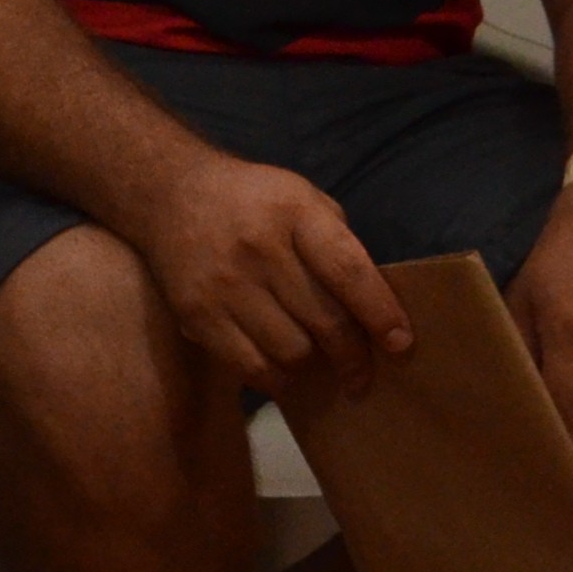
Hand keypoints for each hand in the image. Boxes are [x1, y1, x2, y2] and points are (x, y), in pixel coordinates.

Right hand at [125, 152, 412, 397]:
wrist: (172, 193)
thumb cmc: (253, 200)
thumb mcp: (303, 199)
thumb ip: (337, 245)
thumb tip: (374, 308)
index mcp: (295, 212)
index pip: (348, 272)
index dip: (380, 314)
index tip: (400, 344)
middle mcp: (260, 247)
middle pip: (323, 321)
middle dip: (353, 357)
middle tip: (362, 375)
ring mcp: (225, 283)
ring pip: (291, 351)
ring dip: (312, 365)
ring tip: (316, 361)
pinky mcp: (198, 314)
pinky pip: (250, 366)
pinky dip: (276, 378)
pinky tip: (282, 369)